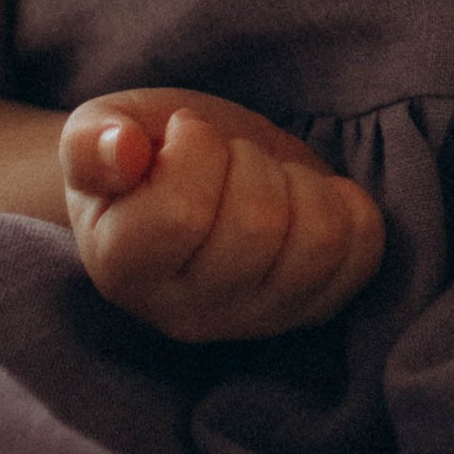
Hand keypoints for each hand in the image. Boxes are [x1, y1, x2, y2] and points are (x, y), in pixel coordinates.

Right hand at [61, 88, 385, 340]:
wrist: (187, 182)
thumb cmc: (142, 155)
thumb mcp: (98, 133)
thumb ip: (91, 142)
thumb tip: (123, 150)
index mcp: (124, 269)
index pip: (181, 216)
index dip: (195, 152)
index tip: (185, 134)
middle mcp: (188, 314)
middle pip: (257, 227)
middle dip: (248, 160)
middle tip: (226, 156)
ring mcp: (256, 320)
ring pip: (318, 242)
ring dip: (298, 183)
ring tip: (265, 177)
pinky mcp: (313, 309)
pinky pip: (361, 253)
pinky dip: (346, 205)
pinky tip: (305, 197)